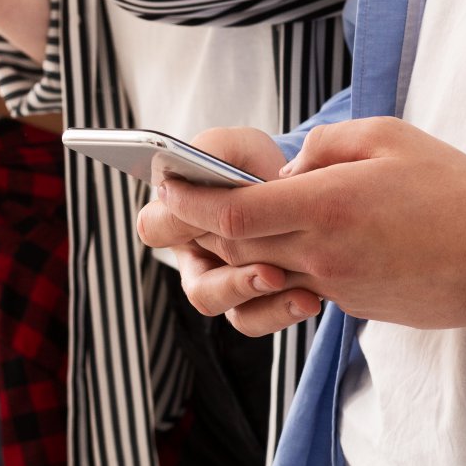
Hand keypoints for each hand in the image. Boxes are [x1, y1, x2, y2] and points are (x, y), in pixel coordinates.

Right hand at [135, 128, 321, 334]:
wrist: (298, 184)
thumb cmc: (250, 162)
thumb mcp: (231, 145)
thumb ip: (209, 151)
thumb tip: (188, 178)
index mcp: (176, 217)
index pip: (155, 228)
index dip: (176, 224)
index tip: (206, 215)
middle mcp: (196, 257)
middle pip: (200, 287)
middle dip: (233, 281)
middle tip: (270, 271)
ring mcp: (225, 284)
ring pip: (231, 311)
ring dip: (259, 299)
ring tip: (292, 286)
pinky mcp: (256, 301)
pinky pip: (259, 320)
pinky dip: (282, 313)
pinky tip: (311, 299)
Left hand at [142, 117, 465, 333]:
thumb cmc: (450, 190)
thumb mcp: (387, 138)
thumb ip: (323, 147)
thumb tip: (285, 172)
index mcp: (326, 207)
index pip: (233, 212)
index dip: (190, 201)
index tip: (166, 184)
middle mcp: (321, 253)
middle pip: (233, 246)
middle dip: (193, 226)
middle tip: (167, 204)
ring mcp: (334, 285)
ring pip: (258, 270)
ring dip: (234, 248)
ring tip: (224, 220)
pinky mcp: (349, 303)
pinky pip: (297, 284)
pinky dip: (281, 264)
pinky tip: (290, 240)